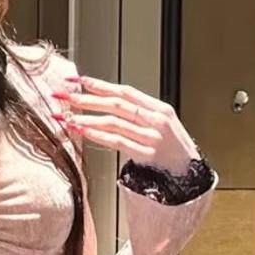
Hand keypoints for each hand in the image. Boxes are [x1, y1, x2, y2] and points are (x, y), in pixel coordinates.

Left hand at [51, 74, 201, 175]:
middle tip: (64, 94)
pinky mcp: (146, 154)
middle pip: (115, 104)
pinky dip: (97, 136)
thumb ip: (139, 114)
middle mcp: (156, 119)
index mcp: (159, 108)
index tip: (79, 80)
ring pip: (113, 122)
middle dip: (86, 99)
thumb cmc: (174, 150)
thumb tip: (109, 105)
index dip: (100, 84)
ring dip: (86, 119)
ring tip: (66, 116)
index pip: (125, 91)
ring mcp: (151, 137)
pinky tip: (82, 132)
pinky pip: (117, 142)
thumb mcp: (161, 125)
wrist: (190, 174)